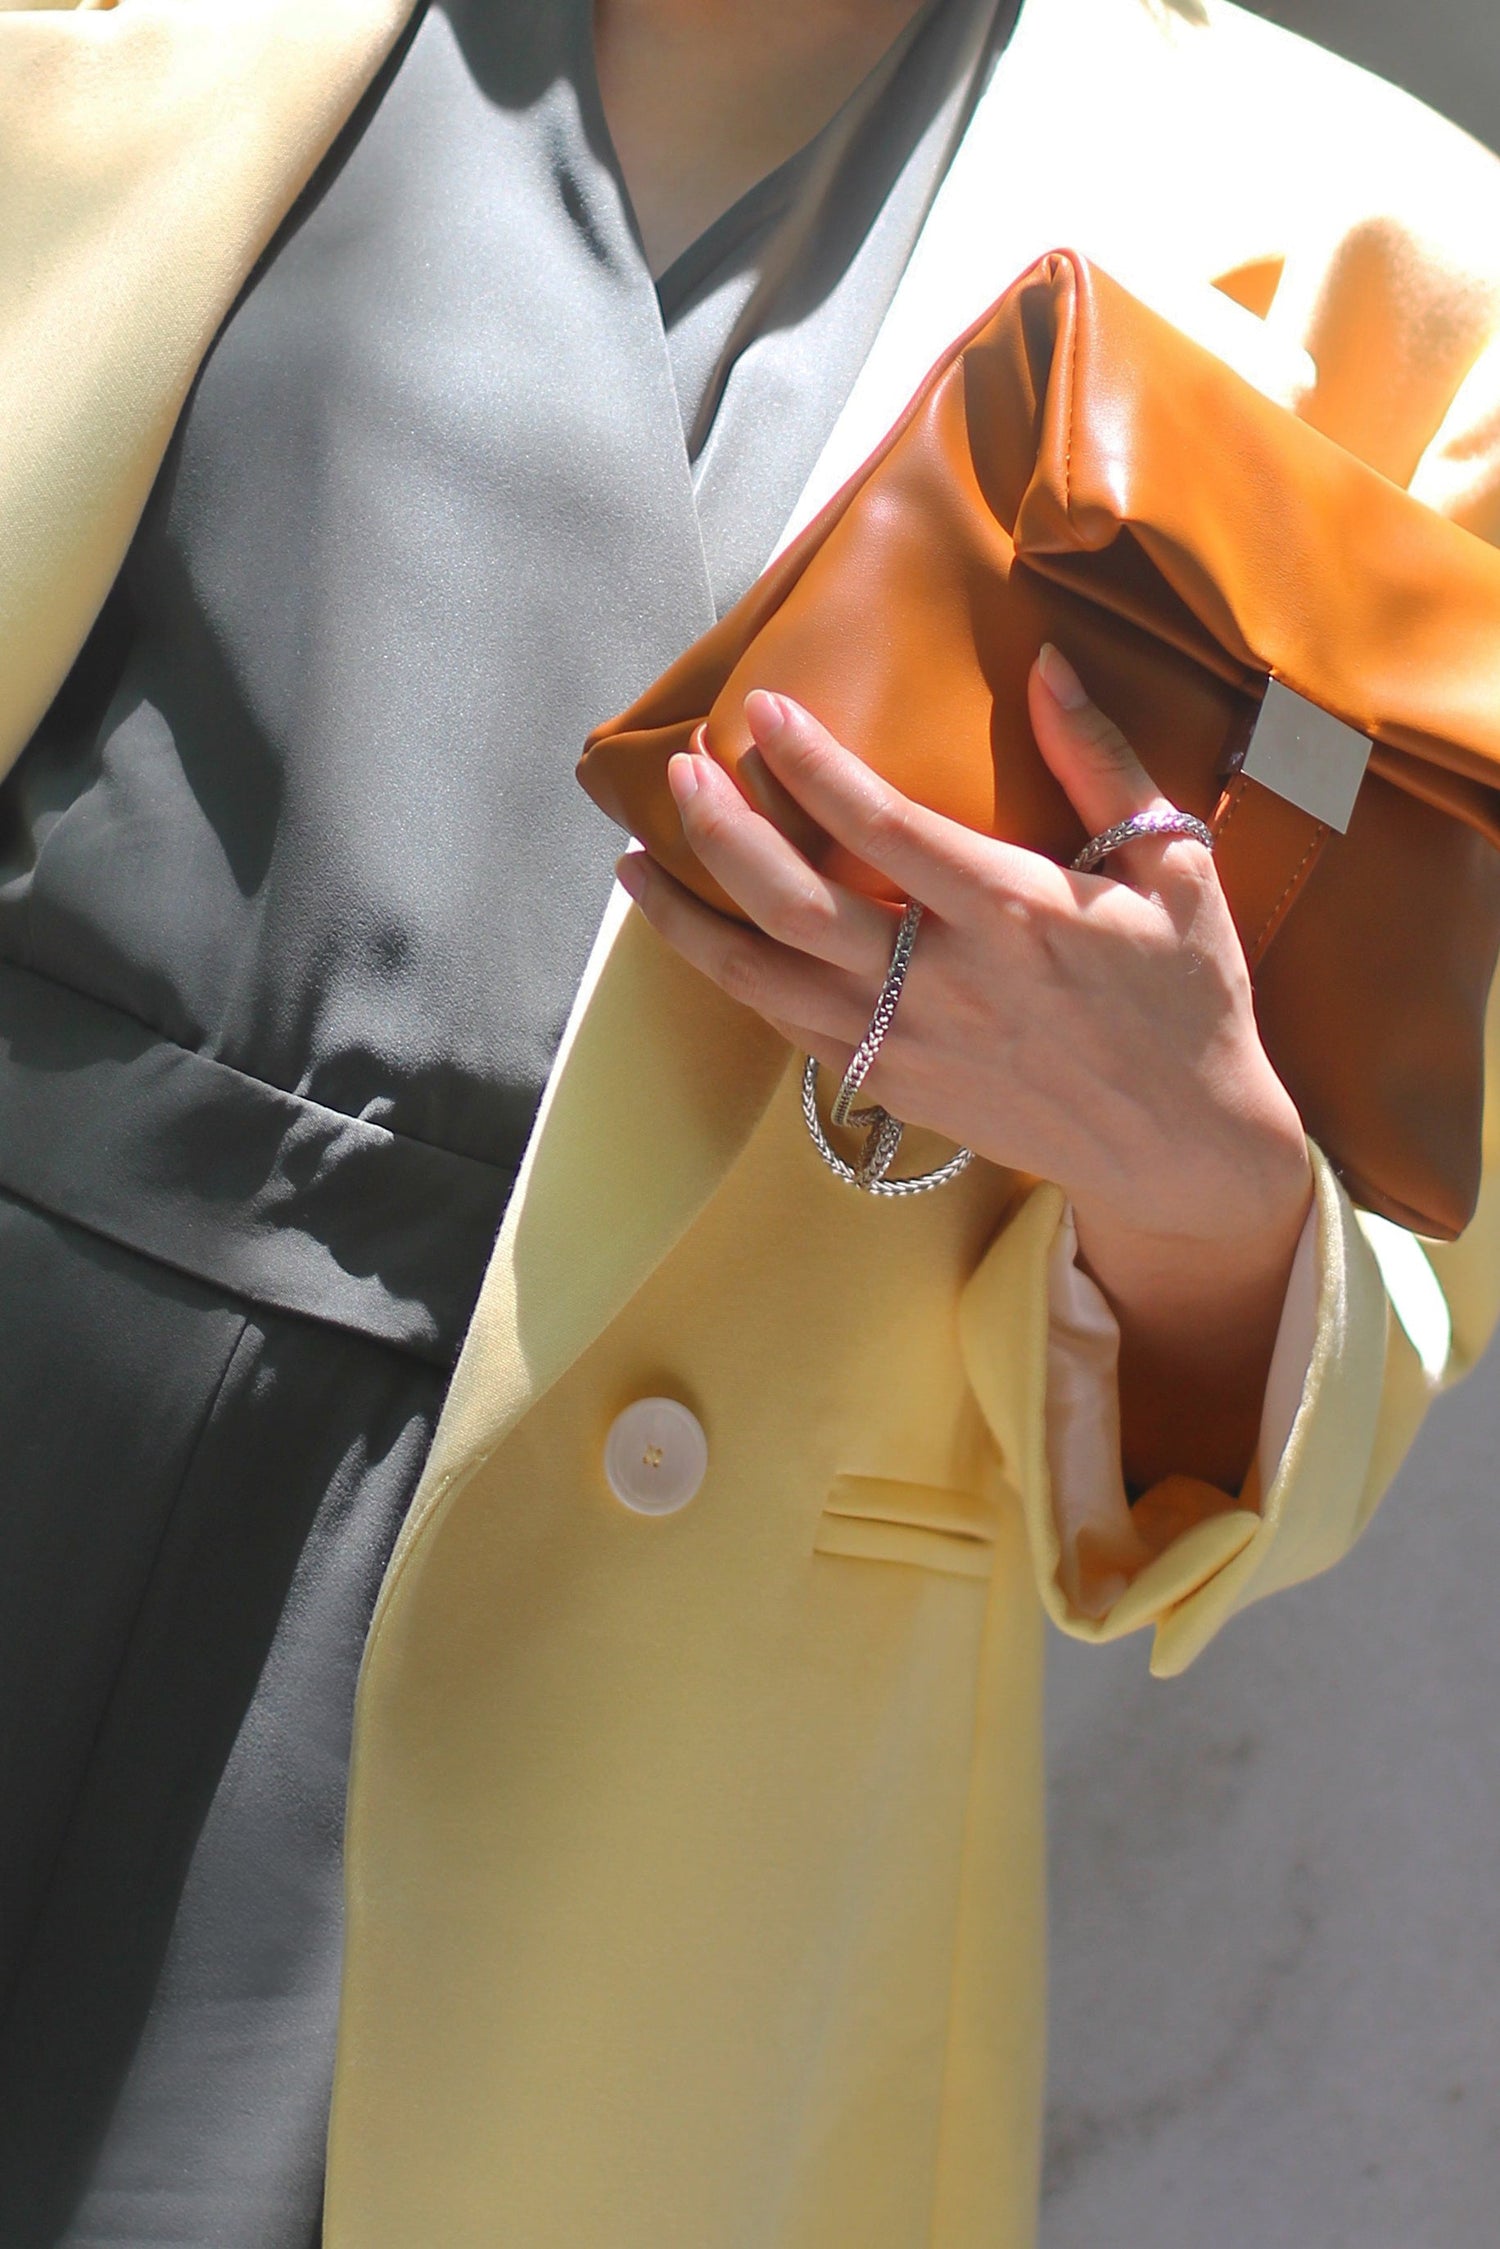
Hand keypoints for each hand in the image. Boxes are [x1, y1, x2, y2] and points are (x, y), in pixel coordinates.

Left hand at [615, 647, 1313, 1491]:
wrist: (1180, 1149)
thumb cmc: (1185, 999)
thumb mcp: (1174, 868)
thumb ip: (1102, 763)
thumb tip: (1045, 665)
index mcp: (1012, 913)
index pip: (883, 827)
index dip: (813, 765)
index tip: (763, 710)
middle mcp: (944, 982)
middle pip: (792, 904)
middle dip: (721, 833)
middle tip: (680, 774)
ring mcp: (909, 1045)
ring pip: (764, 981)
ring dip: (691, 920)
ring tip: (639, 865)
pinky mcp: (894, 1089)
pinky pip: (789, 1030)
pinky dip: (737, 982)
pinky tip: (707, 940)